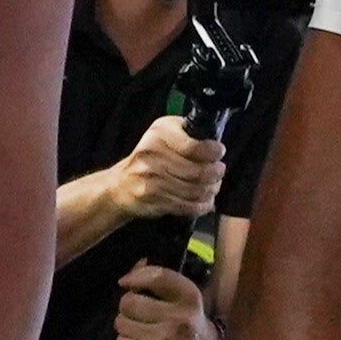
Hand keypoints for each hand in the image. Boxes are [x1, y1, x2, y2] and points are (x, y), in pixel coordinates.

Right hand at [104, 112, 222, 221]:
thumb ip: (188, 134)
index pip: (194, 146)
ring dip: (211, 190)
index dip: (213, 152)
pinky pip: (187, 206)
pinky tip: (205, 200)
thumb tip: (215, 143)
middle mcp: (153, 155)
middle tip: (219, 171)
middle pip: (197, 171)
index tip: (219, 152)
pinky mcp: (153, 200)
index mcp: (159, 134)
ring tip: (214, 186)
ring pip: (195, 190)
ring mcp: (151, 179)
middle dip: (216, 173)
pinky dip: (202, 205)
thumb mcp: (164, 133)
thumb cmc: (149, 157)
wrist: (121, 184)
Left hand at [110, 257, 214, 339]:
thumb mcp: (183, 296)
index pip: (155, 277)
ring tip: (140, 328)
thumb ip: (158, 279)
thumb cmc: (190, 321)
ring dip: (126, 324)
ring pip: (121, 323)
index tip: (126, 282)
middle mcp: (178, 318)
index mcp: (189, 298)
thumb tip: (131, 272)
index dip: (135, 276)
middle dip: (128, 304)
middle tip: (137, 310)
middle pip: (129, 302)